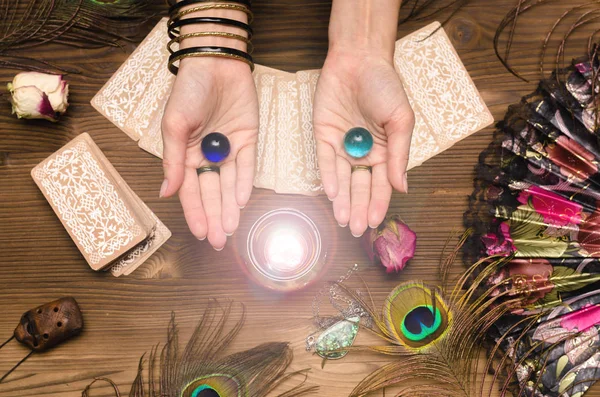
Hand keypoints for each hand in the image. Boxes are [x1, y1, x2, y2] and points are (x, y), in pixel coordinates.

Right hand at [160, 58, 258, 249]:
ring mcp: (230, 148)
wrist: (215, 62)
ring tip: (230, 229)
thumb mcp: (174, 126)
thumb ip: (172, 160)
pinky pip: (248, 165)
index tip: (199, 233)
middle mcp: (208, 155)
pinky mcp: (249, 138)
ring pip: (230, 184)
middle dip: (214, 217)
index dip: (195, 212)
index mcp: (186, 154)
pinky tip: (241, 201)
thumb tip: (166, 192)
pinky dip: (245, 182)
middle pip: (212, 192)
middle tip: (217, 241)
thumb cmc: (188, 91)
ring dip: (229, 206)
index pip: (190, 190)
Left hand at [314, 49, 414, 236]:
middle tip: (354, 229)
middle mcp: (362, 153)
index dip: (377, 203)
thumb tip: (402, 188)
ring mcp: (341, 145)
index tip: (374, 223)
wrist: (360, 60)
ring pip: (341, 179)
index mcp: (384, 152)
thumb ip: (400, 155)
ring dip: (342, 200)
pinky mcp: (323, 135)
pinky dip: (328, 177)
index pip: (380, 184)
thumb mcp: (401, 121)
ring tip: (342, 220)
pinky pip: (325, 160)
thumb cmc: (385, 87)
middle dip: (357, 208)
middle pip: (359, 186)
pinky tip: (332, 194)